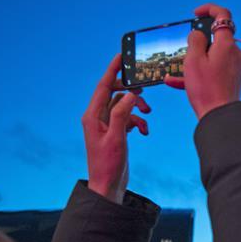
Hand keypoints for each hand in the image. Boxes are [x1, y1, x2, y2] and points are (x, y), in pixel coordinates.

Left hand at [81, 54, 150, 203]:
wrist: (108, 185)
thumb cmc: (108, 165)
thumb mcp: (116, 138)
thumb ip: (122, 114)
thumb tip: (129, 95)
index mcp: (92, 116)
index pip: (103, 86)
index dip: (112, 70)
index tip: (121, 56)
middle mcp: (97, 117)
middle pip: (114, 93)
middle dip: (130, 91)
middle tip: (144, 90)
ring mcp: (106, 125)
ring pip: (123, 106)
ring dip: (137, 108)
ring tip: (148, 113)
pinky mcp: (115, 132)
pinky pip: (128, 118)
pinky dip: (138, 121)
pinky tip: (144, 131)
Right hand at [164, 3, 240, 119]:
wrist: (220, 117)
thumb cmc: (206, 89)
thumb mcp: (193, 60)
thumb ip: (195, 40)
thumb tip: (198, 34)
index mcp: (227, 44)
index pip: (223, 16)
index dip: (209, 9)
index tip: (196, 13)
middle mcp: (236, 54)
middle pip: (216, 40)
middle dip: (198, 45)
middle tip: (185, 54)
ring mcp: (236, 68)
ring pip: (213, 58)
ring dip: (195, 63)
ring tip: (175, 75)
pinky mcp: (234, 80)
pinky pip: (215, 71)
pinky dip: (201, 75)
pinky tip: (179, 83)